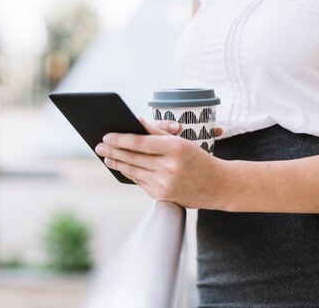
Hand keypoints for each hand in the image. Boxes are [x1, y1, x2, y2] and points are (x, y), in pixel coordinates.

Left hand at [94, 117, 225, 208]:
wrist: (219, 185)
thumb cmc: (198, 159)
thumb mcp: (182, 141)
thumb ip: (157, 132)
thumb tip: (135, 122)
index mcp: (175, 148)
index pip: (139, 142)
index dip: (119, 138)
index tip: (106, 135)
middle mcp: (170, 167)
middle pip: (133, 157)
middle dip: (113, 151)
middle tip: (99, 146)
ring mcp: (165, 184)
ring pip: (133, 170)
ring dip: (117, 163)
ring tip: (106, 156)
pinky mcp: (162, 196)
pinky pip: (140, 182)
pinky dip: (128, 173)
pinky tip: (121, 167)